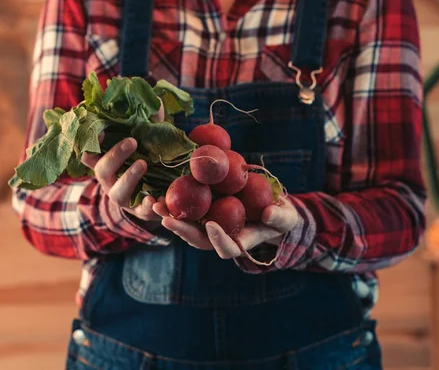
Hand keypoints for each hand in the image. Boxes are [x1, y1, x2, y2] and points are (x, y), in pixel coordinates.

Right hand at [81, 104, 164, 222]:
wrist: (161, 194)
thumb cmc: (148, 160)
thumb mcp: (149, 140)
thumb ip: (151, 122)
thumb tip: (155, 102)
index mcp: (106, 163)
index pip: (88, 154)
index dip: (89, 145)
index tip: (99, 133)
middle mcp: (109, 181)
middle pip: (101, 170)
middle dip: (114, 155)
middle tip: (132, 141)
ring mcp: (123, 198)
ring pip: (118, 193)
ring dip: (129, 178)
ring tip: (143, 164)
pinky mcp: (140, 212)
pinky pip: (141, 212)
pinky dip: (148, 207)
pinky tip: (156, 200)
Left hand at [152, 197, 298, 260]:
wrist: (271, 209)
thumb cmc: (281, 217)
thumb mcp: (285, 217)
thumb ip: (279, 217)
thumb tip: (268, 214)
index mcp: (240, 242)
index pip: (227, 248)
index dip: (218, 240)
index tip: (211, 226)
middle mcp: (221, 237)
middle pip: (198, 238)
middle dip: (181, 229)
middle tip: (166, 218)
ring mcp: (211, 226)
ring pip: (188, 225)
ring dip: (170, 216)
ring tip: (154, 204)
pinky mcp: (204, 212)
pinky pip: (187, 210)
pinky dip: (173, 202)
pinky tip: (160, 190)